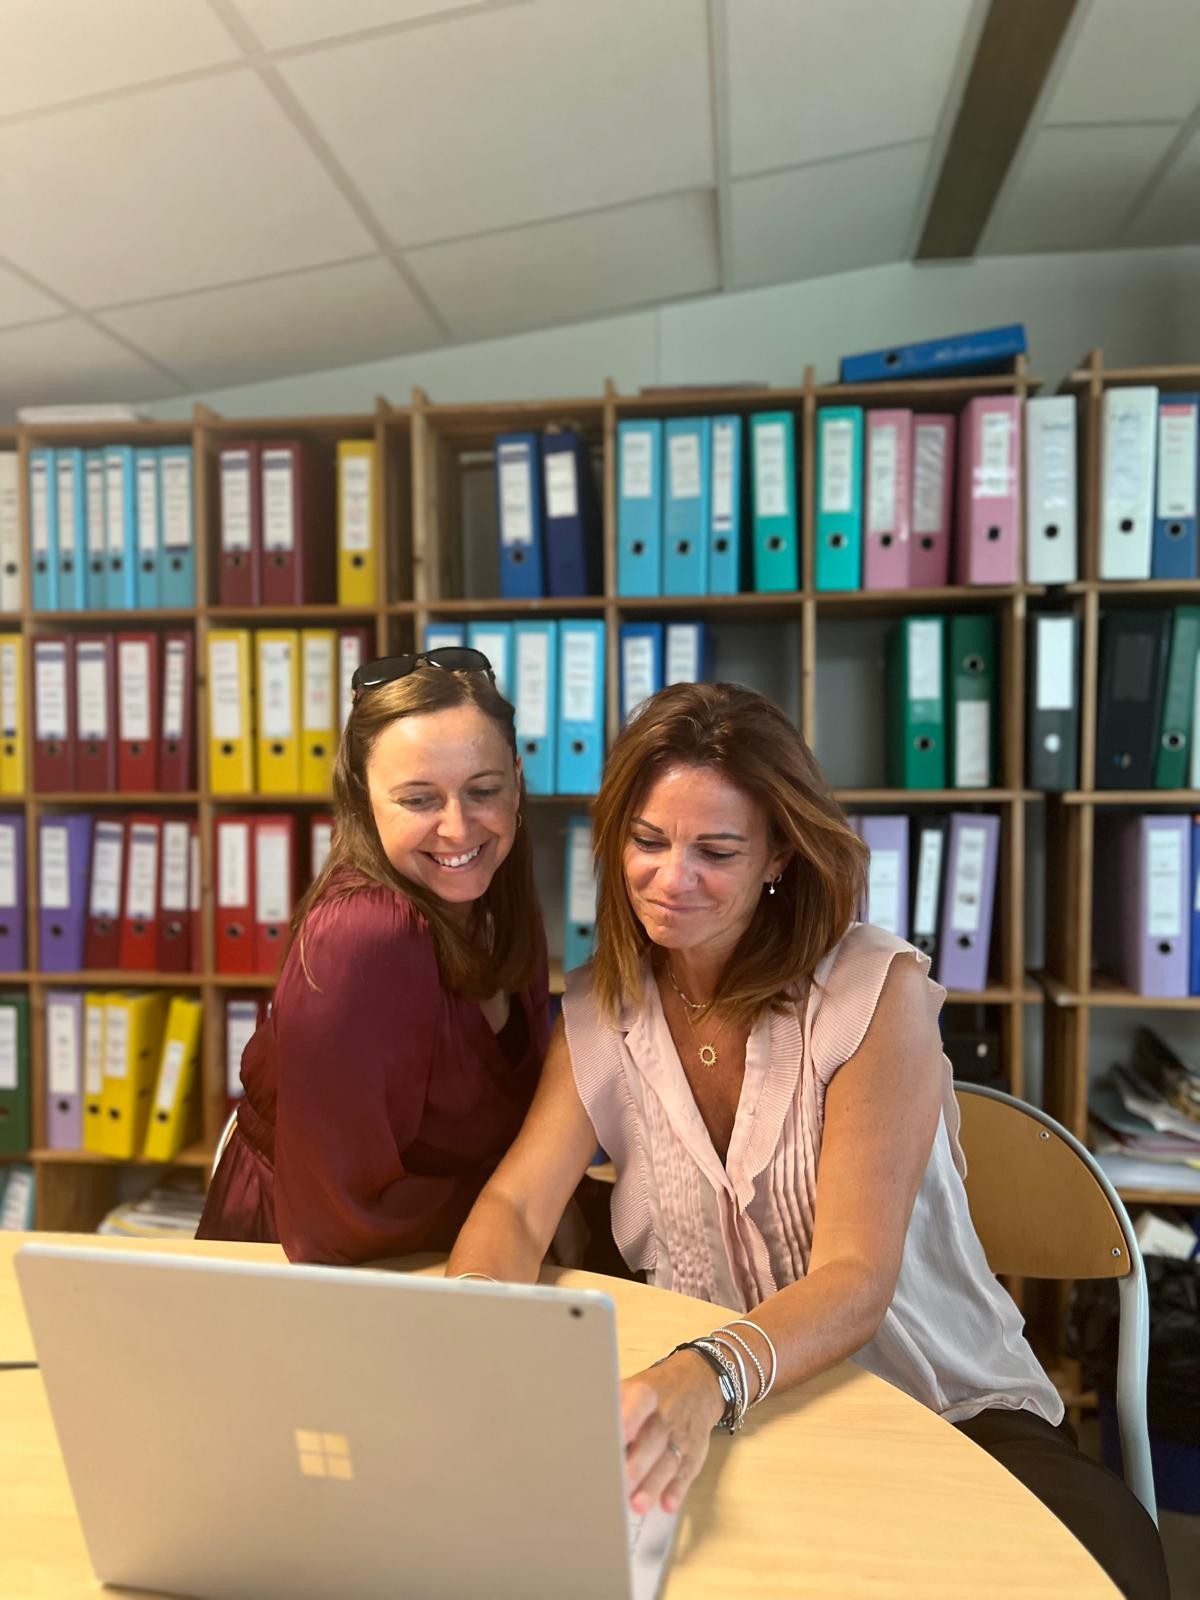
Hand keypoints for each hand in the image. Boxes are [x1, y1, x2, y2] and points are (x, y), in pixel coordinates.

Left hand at [620, 1350, 726, 1515]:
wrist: (696, 1384)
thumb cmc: (654, 1393)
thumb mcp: (633, 1388)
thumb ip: (613, 1407)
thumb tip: (586, 1430)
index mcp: (646, 1394)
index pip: (640, 1403)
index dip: (630, 1418)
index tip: (619, 1435)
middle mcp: (665, 1415)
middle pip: (653, 1439)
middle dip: (637, 1464)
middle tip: (621, 1483)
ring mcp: (681, 1436)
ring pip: (669, 1461)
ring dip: (654, 1484)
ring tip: (637, 1505)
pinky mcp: (693, 1454)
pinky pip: (686, 1473)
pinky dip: (676, 1490)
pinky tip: (666, 1504)